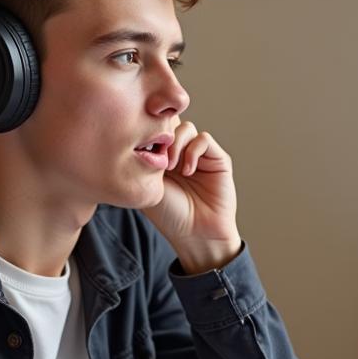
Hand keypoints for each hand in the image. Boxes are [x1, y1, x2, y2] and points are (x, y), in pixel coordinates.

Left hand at [142, 122, 241, 274]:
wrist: (195, 235)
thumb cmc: (169, 216)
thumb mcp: (147, 185)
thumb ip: (145, 158)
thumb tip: (142, 133)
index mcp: (162, 158)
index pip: (155, 129)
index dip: (148, 131)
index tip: (139, 145)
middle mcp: (181, 154)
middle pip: (171, 123)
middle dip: (161, 135)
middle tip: (155, 157)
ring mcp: (200, 156)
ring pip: (186, 128)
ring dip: (176, 144)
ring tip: (170, 167)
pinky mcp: (218, 159)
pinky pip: (204, 139)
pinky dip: (193, 151)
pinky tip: (187, 171)